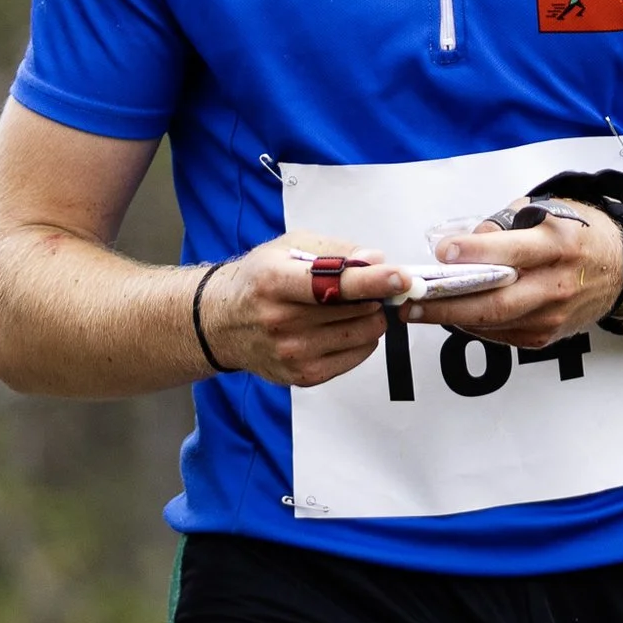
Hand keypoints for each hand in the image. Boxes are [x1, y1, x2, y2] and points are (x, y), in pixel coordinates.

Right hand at [200, 236, 414, 387]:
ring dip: (371, 317)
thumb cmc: (258, 281)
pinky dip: (363, 339)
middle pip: (354, 310)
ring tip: (353, 306)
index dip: (372, 281)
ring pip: (362, 334)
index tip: (399, 277)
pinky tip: (345, 327)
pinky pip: (356, 355)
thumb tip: (375, 260)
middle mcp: (280, 320)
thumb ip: (335, 250)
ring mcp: (292, 352)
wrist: (223, 324)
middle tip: (372, 287)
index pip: (332, 284)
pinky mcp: (303, 375)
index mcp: (274, 281)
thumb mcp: (288, 248)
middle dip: (375, 295)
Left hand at [424, 202, 622, 349]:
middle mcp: (556, 284)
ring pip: (494, 322)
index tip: (441, 253)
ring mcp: (552, 315)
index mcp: (557, 244)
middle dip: (447, 304)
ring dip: (450, 317)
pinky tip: (451, 315)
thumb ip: (503, 228)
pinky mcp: (548, 336)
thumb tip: (462, 246)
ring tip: (417, 310)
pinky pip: (502, 335)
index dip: (474, 253)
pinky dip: (473, 326)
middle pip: (495, 301)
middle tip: (411, 301)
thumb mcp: (547, 212)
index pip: (511, 252)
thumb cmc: (580, 235)